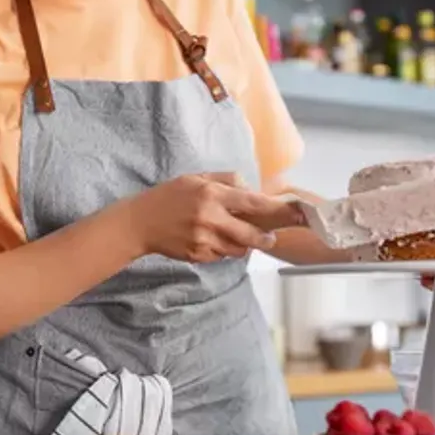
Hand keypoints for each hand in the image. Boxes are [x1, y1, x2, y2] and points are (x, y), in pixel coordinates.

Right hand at [119, 172, 306, 262]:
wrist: (139, 222)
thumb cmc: (169, 196)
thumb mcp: (196, 178)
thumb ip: (226, 180)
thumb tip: (251, 187)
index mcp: (212, 194)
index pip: (253, 203)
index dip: (277, 210)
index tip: (295, 213)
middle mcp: (210, 218)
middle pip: (251, 235)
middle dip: (265, 238)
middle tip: (270, 236)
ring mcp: (204, 239)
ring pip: (239, 249)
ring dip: (244, 245)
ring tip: (234, 235)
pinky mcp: (198, 255)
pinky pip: (222, 256)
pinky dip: (224, 250)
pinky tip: (213, 240)